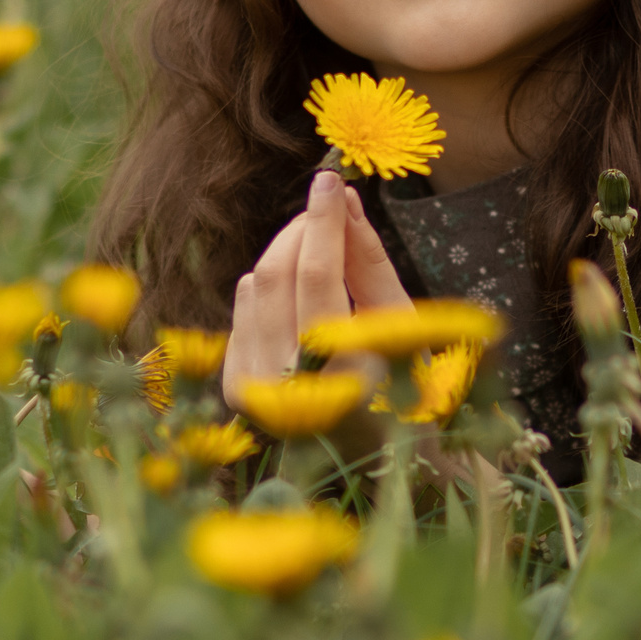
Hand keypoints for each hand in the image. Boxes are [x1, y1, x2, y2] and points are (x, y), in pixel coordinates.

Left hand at [222, 166, 409, 410]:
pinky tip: (292, 296)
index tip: (330, 180)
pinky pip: (242, 314)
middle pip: (278, 274)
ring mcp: (255, 390)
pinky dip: (266, 291)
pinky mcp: (236, 390)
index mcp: (341, 372)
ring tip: (317, 251)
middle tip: (327, 207)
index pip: (317, 273)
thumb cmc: (403, 389)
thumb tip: (344, 203)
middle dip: (301, 228)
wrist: (371, 459)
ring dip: (284, 254)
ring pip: (254, 288)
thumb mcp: (402, 327)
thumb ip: (370, 263)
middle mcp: (288, 383)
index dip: (323, 220)